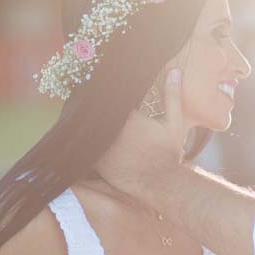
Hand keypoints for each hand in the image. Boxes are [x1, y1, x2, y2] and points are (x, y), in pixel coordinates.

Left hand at [96, 68, 186, 197]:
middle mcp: (111, 131)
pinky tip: (83, 137)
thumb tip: (175, 71)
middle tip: (83, 93)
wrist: (160, 184)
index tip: (99, 81)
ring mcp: (102, 148)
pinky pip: (85, 149)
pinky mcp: (97, 162)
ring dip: (84, 122)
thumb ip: (172, 96)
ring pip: (86, 130)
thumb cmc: (168, 153)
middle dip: (90, 104)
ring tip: (78, 112)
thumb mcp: (174, 123)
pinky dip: (84, 142)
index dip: (103, 90)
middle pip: (94, 112)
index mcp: (128, 117)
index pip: (108, 97)